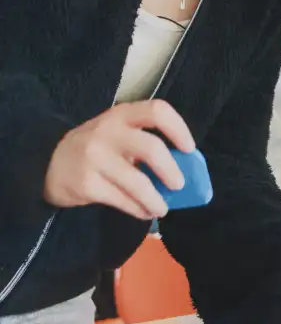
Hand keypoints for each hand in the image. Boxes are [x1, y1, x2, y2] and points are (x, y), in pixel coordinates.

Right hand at [43, 100, 194, 220]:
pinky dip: (138, 209)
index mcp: (122, 115)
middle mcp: (107, 131)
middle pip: (151, 148)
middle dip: (171, 171)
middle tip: (179, 185)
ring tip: (162, 209)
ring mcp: (94, 157)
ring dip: (156, 200)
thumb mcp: (117, 135)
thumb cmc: (97, 149)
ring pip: (138, 182)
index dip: (178, 129)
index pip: (157, 111)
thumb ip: (145, 144)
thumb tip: (184, 170)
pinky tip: (143, 212)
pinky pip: (122, 200)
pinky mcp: (86, 183)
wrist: (48, 163)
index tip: (189, 148)